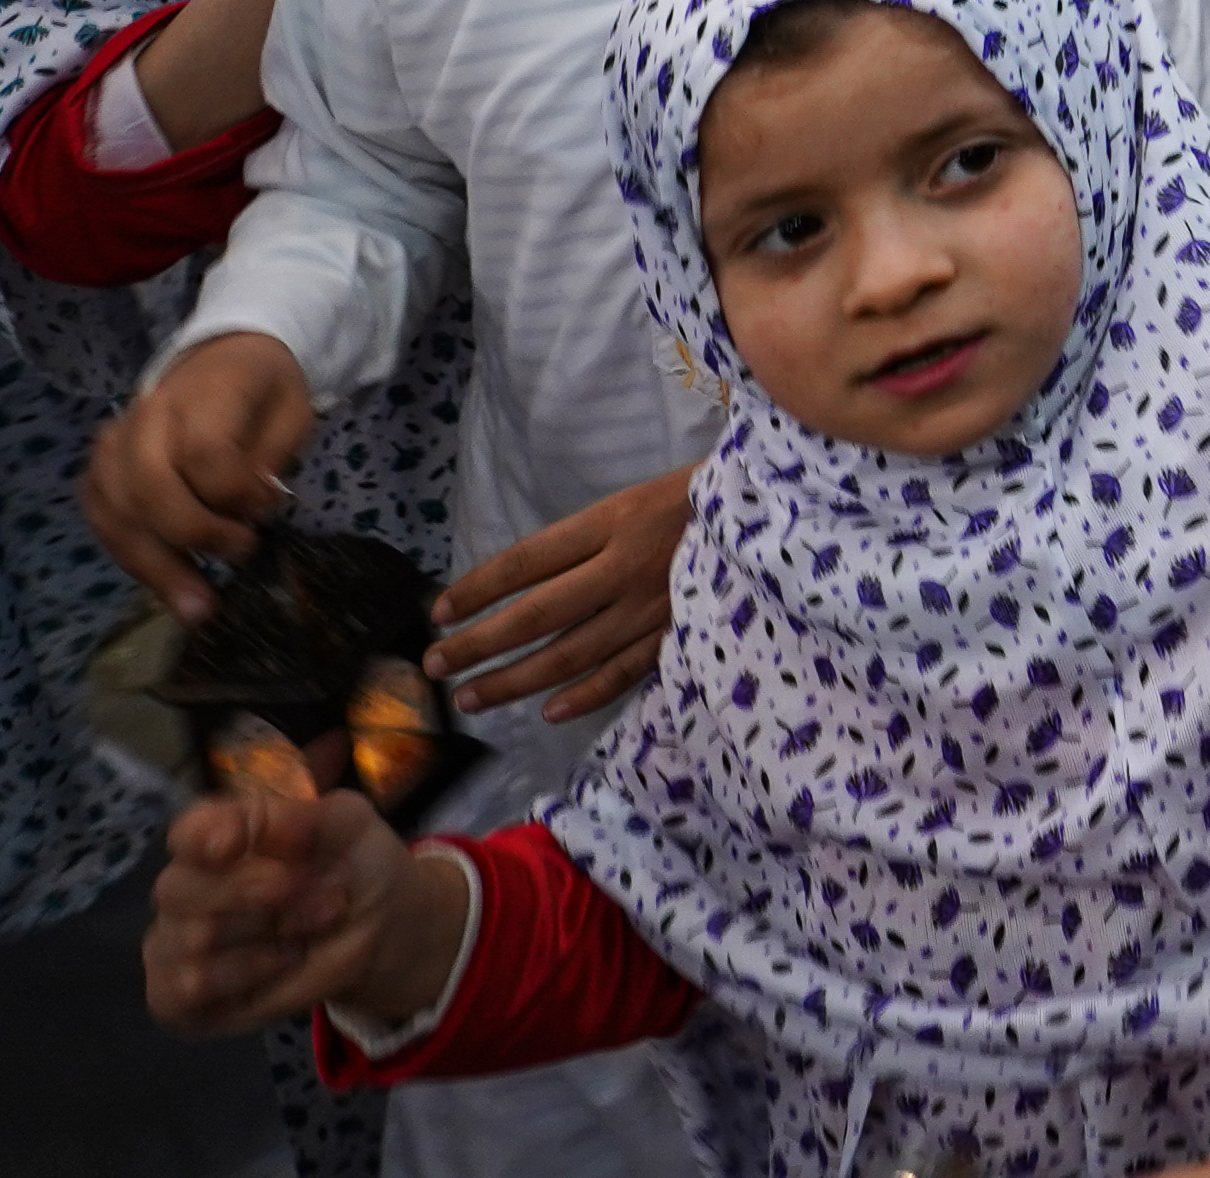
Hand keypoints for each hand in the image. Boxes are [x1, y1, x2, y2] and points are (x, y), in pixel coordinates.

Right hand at [89, 331, 318, 620]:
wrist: (222, 357)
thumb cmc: (264, 389)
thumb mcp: (293, 411)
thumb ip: (271, 459)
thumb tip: (249, 512)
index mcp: (205, 390)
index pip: (203, 452)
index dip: (233, 494)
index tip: (265, 511)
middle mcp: (148, 413)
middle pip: (149, 487)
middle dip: (190, 538)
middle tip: (236, 563)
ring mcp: (115, 440)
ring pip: (116, 511)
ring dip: (154, 565)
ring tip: (194, 606)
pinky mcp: (99, 468)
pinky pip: (100, 519)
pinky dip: (129, 555)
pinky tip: (162, 582)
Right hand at [142, 785, 446, 1036]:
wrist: (379, 933)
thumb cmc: (352, 868)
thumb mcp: (350, 827)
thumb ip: (308, 817)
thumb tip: (263, 824)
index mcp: (216, 835)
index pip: (183, 832)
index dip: (201, 836)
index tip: (233, 844)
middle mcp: (183, 889)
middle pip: (179, 887)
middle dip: (259, 890)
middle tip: (326, 895)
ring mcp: (174, 945)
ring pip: (194, 938)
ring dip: (271, 932)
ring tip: (318, 925)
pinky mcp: (180, 997)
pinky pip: (190, 987)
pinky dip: (248, 974)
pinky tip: (285, 962)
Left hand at [435, 464, 691, 718]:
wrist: (773, 508)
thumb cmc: (694, 498)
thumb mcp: (632, 500)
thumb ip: (584, 542)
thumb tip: (518, 585)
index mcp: (611, 523)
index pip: (525, 562)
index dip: (476, 589)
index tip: (438, 613)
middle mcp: (623, 568)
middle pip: (536, 614)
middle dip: (479, 643)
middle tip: (436, 665)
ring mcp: (652, 607)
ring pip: (570, 653)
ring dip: (515, 679)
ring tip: (473, 696)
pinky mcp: (680, 633)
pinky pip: (625, 672)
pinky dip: (585, 695)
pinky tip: (550, 711)